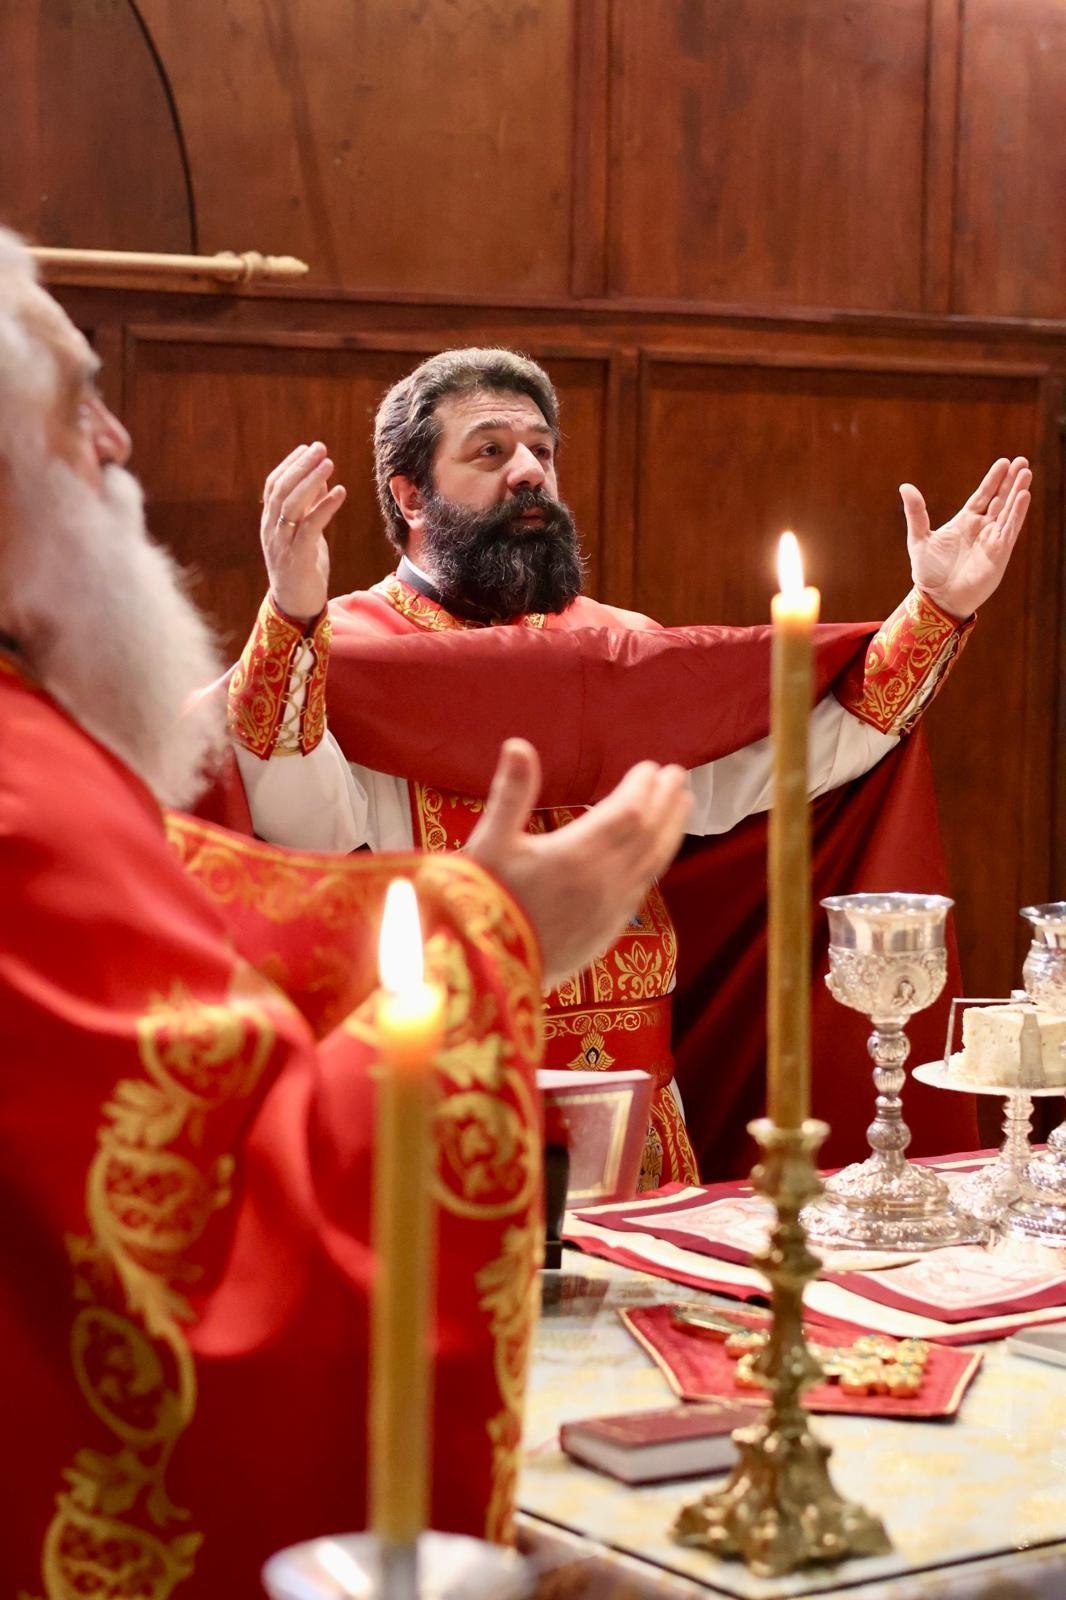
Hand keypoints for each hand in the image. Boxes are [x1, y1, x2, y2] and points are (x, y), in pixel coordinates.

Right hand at [261, 442, 346, 622]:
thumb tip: (320, 479)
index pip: (273, 485)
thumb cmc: (302, 568)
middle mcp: (272, 530)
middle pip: (281, 490)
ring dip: (311, 481)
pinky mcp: (297, 557)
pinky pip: (310, 526)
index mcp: (270, 523)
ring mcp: (282, 544)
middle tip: (320, 448)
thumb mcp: (305, 534)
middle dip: (301, 466)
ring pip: (292, 504)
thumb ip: (309, 508)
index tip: (308, 448)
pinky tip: (340, 492)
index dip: (290, 464)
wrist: (296, 606)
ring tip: (329, 463)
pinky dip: (325, 506)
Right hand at [467, 739, 691, 988]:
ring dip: (670, 830)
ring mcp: (611, 908)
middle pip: (648, 834)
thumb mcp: (489, 843)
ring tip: (684, 806)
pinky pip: (644, 888)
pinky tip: (658, 854)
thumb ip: (510, 794)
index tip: (651, 767)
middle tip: (678, 776)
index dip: (642, 788)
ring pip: (654, 862)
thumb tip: (518, 744)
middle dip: (665, 802)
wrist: (485, 969)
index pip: (627, 813)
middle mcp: (604, 881)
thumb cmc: (483, 901)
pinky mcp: (609, 930)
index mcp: (576, 855)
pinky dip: (658, 862)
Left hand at [901, 456, 1030, 619]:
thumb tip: (905, 487)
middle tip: (1022, 460)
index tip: (1003, 462)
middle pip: (1000, 499)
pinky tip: (1024, 497)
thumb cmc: (928, 572)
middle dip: (1011, 481)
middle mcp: (981, 528)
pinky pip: (1010, 529)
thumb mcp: (919, 538)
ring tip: (1026, 473)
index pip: (983, 495)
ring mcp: (992, 540)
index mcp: (964, 522)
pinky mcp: (999, 553)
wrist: (937, 599)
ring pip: (1008, 511)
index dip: (993, 480)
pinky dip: (1017, 513)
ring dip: (1017, 492)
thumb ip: (916, 513)